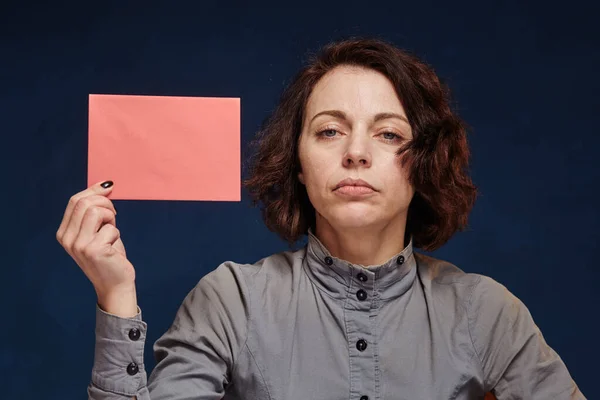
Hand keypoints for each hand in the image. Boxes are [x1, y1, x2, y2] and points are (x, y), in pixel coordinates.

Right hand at [56, 180, 137, 316]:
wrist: (115, 284)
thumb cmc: (110, 255)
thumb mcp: (99, 229)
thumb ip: (97, 210)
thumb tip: (105, 185)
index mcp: (64, 232)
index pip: (75, 200)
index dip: (94, 191)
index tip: (109, 188)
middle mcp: (66, 238)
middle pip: (84, 203)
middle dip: (105, 203)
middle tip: (114, 216)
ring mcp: (78, 245)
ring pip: (96, 211)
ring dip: (111, 217)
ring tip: (112, 231)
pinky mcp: (93, 250)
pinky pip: (111, 228)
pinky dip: (117, 234)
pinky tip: (113, 248)